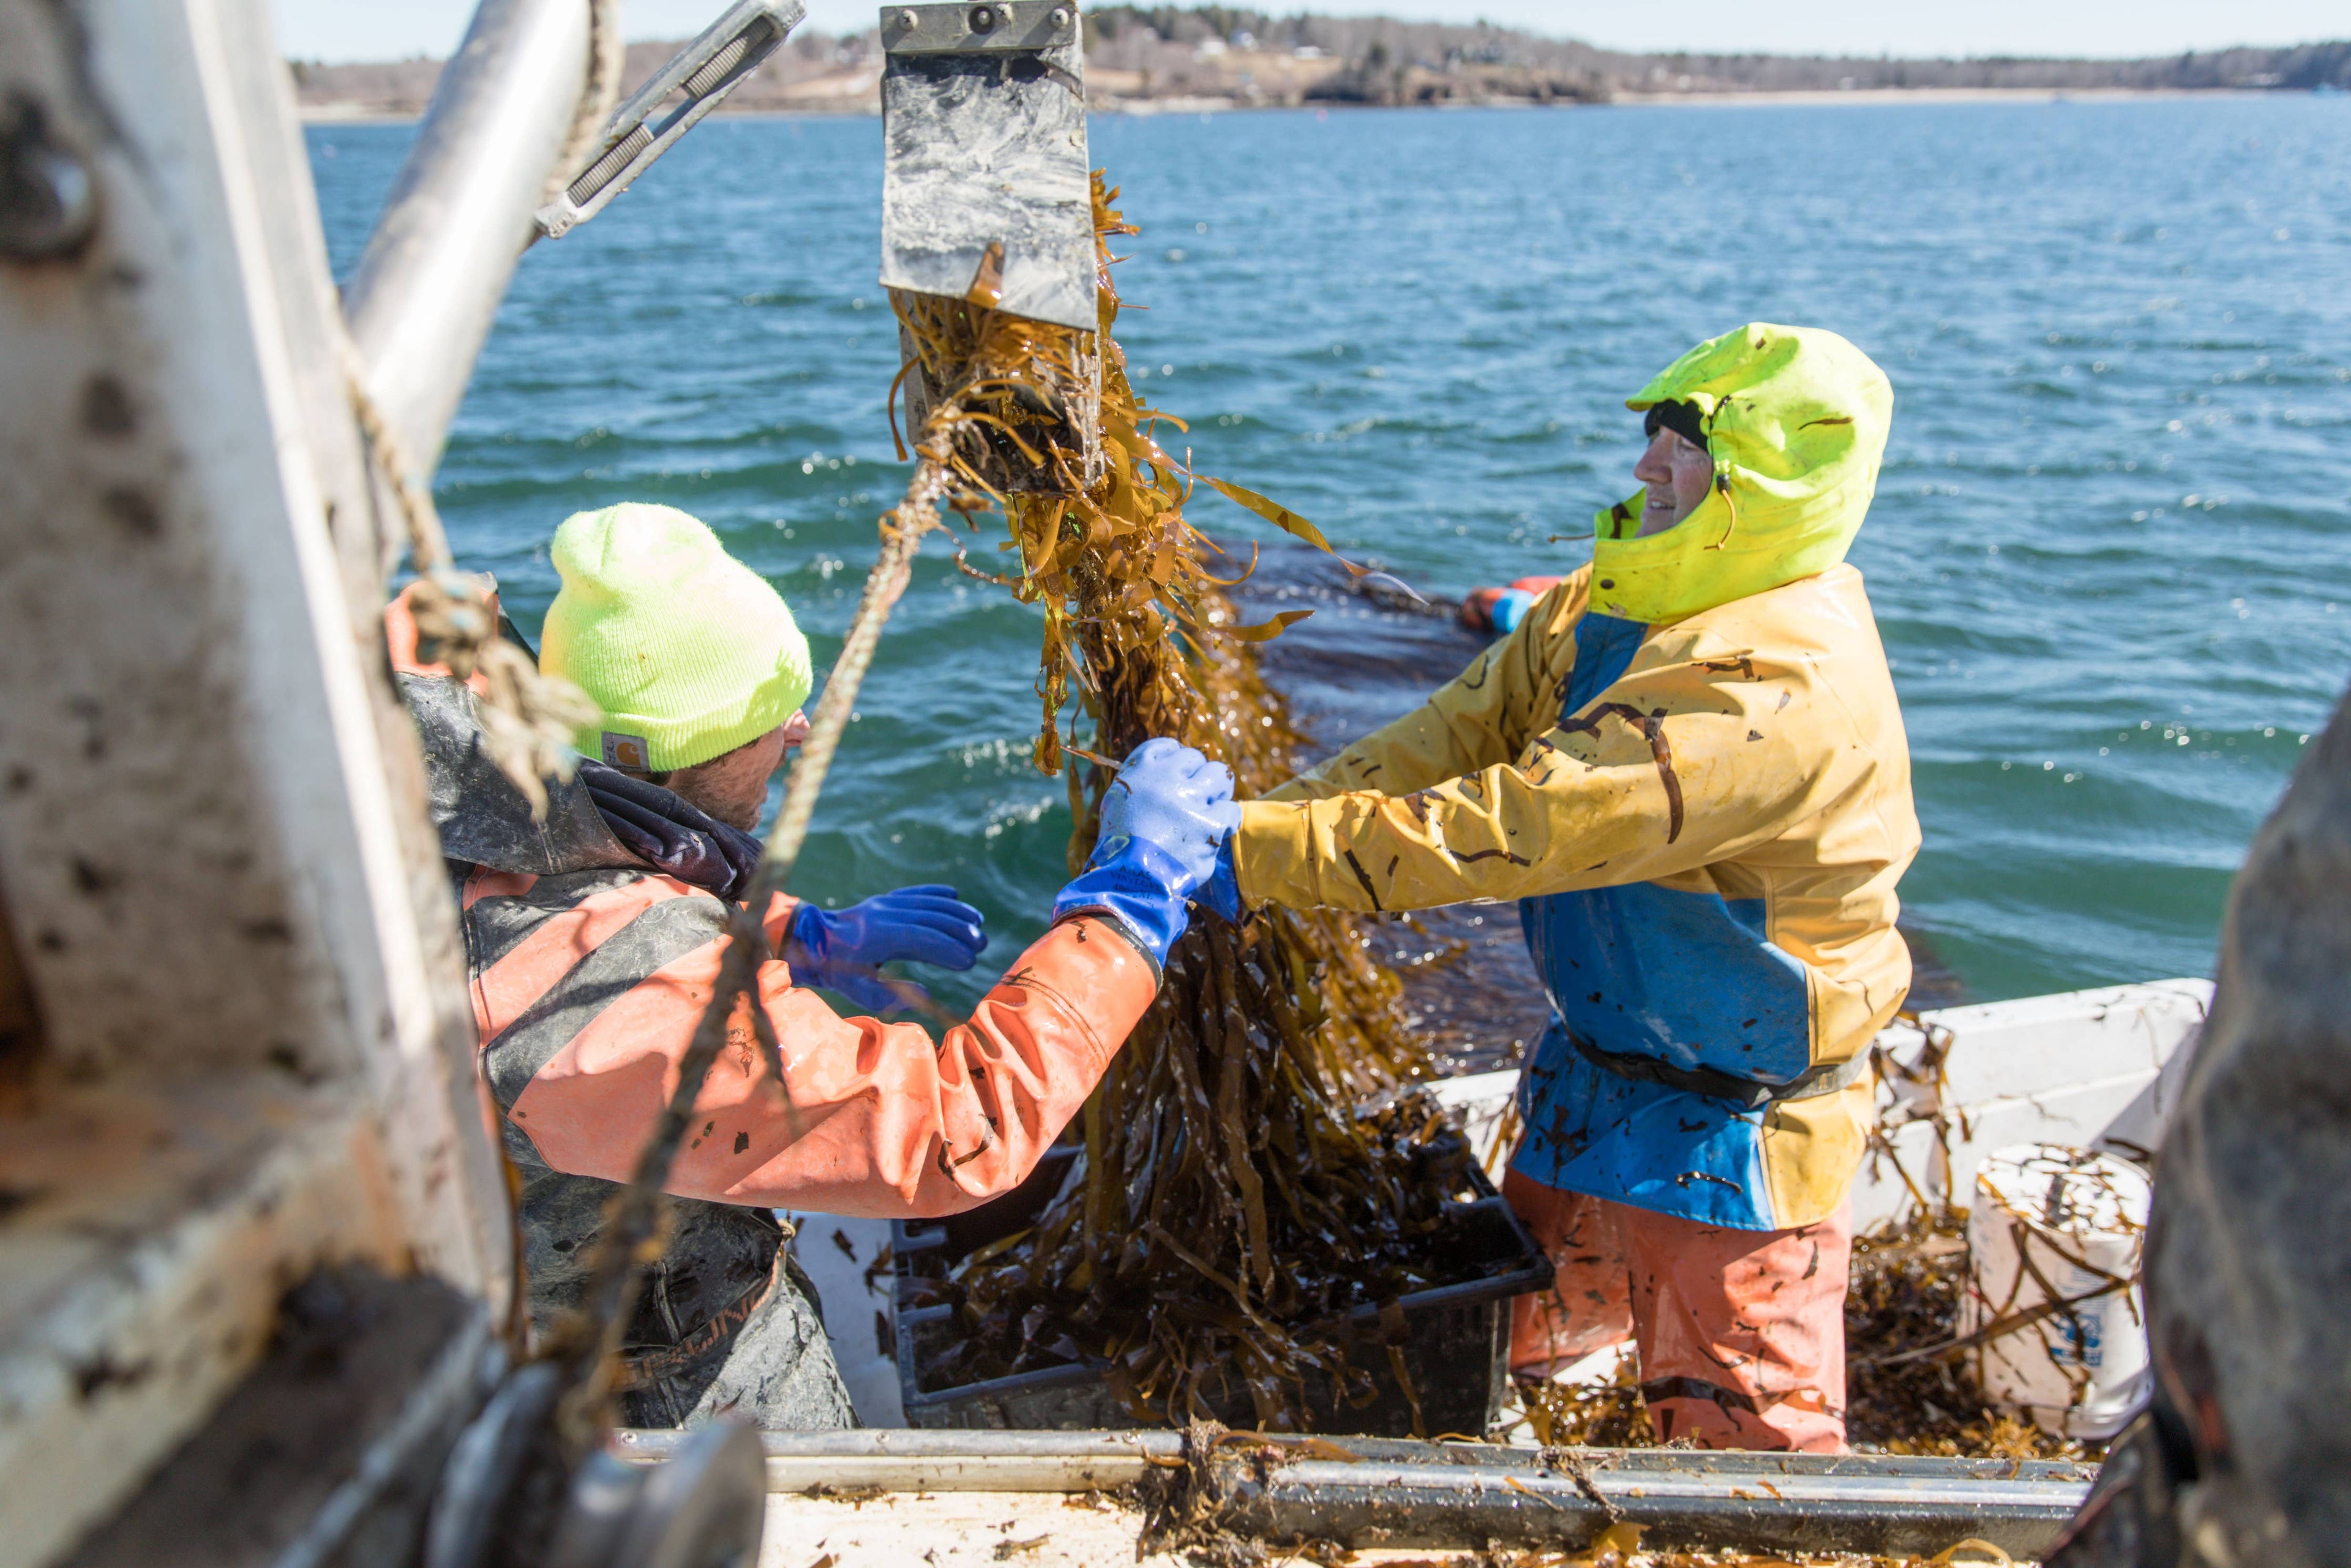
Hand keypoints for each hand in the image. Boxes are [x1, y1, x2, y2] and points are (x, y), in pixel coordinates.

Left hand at [788, 885, 986, 1012]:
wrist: (812, 940)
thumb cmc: (836, 970)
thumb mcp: (857, 990)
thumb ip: (888, 995)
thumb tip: (924, 991)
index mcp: (876, 937)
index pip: (921, 939)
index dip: (948, 949)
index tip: (970, 961)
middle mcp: (883, 914)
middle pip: (930, 917)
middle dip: (959, 929)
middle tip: (982, 944)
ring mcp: (884, 903)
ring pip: (926, 902)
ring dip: (954, 910)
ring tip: (978, 923)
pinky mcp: (884, 899)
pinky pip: (915, 892)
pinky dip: (936, 892)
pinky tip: (956, 895)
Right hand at [1051, 739, 1240, 966]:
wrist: (1129, 880)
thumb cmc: (1119, 848)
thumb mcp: (1116, 804)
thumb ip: (1140, 785)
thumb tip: (1162, 776)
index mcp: (1139, 772)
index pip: (1165, 746)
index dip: (1176, 757)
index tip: (1180, 770)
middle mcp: (1165, 778)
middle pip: (1195, 758)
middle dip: (1198, 774)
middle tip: (1196, 793)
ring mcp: (1189, 799)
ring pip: (1219, 775)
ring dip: (1218, 789)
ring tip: (1210, 806)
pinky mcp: (1209, 823)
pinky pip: (1230, 810)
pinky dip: (1226, 820)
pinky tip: (1216, 830)